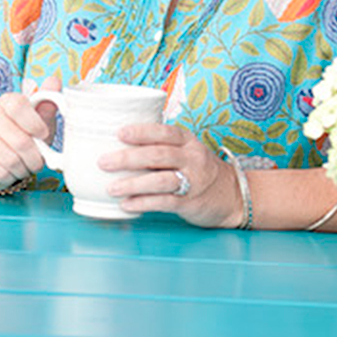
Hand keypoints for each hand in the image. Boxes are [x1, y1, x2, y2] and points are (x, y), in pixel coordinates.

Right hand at [0, 76, 61, 190]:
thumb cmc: (23, 134)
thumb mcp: (39, 119)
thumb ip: (48, 102)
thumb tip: (54, 81)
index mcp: (6, 100)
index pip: (18, 106)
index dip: (35, 124)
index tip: (43, 135)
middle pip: (19, 140)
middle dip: (35, 156)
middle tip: (39, 160)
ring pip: (10, 159)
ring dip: (24, 168)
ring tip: (26, 166)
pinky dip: (11, 176)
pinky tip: (12, 171)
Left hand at [99, 123, 241, 227]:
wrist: (232, 195)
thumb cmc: (199, 170)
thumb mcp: (186, 151)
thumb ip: (160, 147)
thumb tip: (117, 145)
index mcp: (188, 141)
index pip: (164, 132)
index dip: (141, 132)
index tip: (119, 133)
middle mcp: (192, 158)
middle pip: (158, 155)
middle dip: (128, 158)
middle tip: (104, 162)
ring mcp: (193, 181)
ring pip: (160, 180)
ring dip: (133, 184)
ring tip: (111, 187)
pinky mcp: (190, 203)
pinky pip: (163, 202)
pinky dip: (143, 203)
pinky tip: (126, 204)